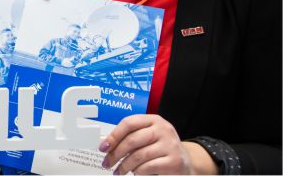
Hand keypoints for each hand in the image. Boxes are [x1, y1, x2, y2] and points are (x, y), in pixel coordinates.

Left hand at [100, 114, 216, 173]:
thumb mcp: (148, 137)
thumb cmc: (161, 148)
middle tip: (107, 162)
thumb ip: (131, 137)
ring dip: (124, 165)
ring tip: (119, 171)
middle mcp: (163, 130)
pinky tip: (135, 172)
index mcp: (154, 120)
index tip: (104, 147)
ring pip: (139, 155)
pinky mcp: (175, 162)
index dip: (113, 136)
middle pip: (132, 140)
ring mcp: (170, 145)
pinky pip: (148, 167)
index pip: (129, 123)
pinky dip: (138, 171)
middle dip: (116, 153)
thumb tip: (107, 145)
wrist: (186, 162)